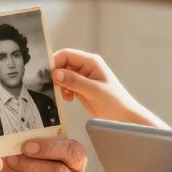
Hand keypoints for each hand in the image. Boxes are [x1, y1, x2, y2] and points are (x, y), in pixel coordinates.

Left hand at [0, 138, 85, 171]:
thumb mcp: (30, 145)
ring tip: (4, 167)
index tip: (26, 146)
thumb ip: (28, 137)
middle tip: (10, 157)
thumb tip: (11, 131)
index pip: (73, 152)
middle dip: (30, 164)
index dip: (50, 148)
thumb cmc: (28, 159)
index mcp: (76, 159)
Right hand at [51, 48, 165, 126]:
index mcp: (91, 62)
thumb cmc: (115, 101)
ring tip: (66, 95)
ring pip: (63, 76)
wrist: (123, 117)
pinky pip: (66, 85)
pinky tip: (69, 99)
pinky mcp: (81, 88)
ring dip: (60, 85)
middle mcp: (86, 67)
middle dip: (56, 76)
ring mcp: (83, 78)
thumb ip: (75, 81)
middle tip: (54, 88)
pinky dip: (64, 91)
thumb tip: (56, 73)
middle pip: (62, 64)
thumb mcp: (94, 90)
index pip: (66, 55)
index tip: (47, 75)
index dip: (55, 62)